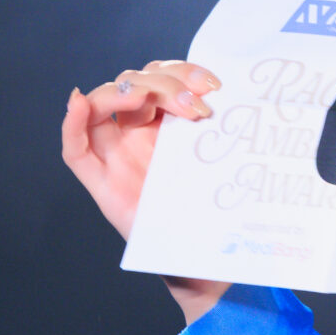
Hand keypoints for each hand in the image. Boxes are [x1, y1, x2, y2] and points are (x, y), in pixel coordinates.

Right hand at [62, 59, 228, 321]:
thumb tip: (264, 101)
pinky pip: (75, 149)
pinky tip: (77, 103)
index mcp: (172, 125)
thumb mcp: (231, 164)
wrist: (207, 264)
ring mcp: (118, 156)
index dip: (185, 71)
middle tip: (198, 107)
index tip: (215, 86)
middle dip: (166, 83)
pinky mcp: (101, 184)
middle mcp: (141, 135)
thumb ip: (232, 134)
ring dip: (125, 90)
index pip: (164, 76)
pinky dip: (71, 122)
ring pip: (103, 103)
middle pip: (136, 82)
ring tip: (152, 101)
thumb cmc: (221, 211)